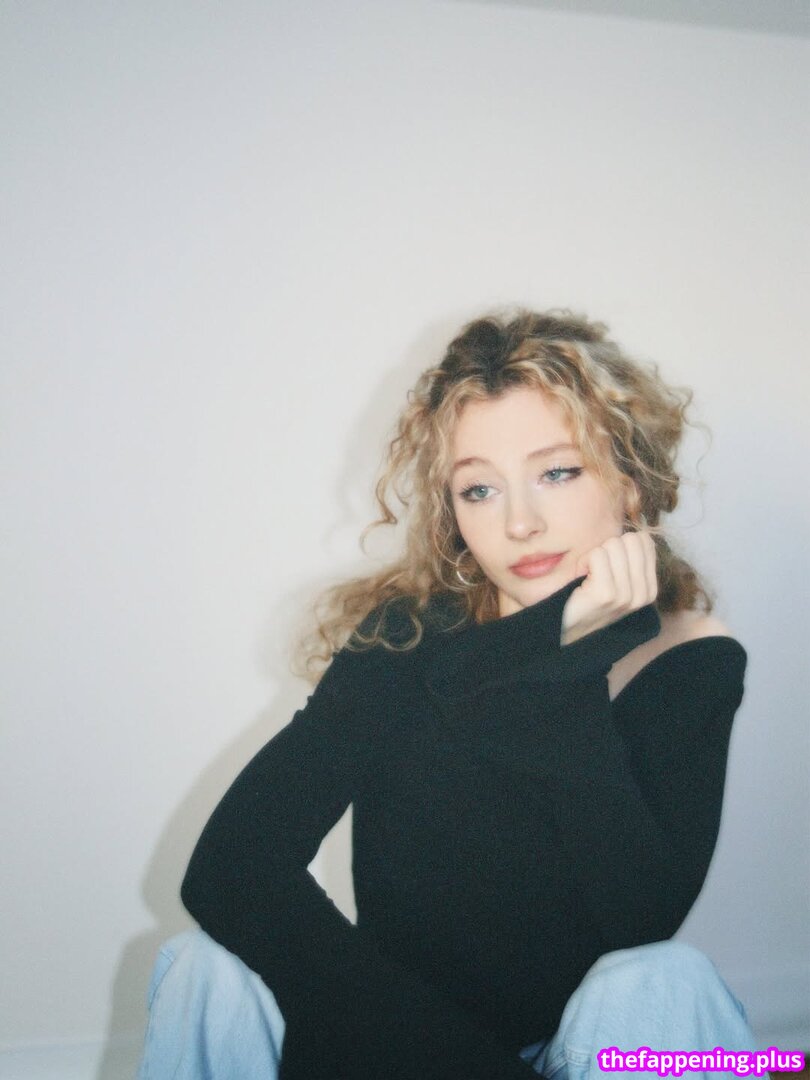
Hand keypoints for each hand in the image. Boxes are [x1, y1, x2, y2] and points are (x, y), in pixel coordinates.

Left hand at [560, 531, 657, 645]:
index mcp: (649, 589)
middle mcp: (642, 594)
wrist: (566, 631)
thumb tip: (639, 533)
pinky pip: (597, 554)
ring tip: (588, 578)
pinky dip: (584, 562)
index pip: (645, 541)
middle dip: (608, 549)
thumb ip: (631, 559)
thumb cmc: (587, 598)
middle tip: (597, 572)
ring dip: (594, 557)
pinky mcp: (606, 594)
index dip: (622, 546)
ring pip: (613, 545)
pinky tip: (582, 580)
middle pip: (631, 540)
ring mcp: (625, 595)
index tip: (610, 567)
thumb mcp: (618, 581)